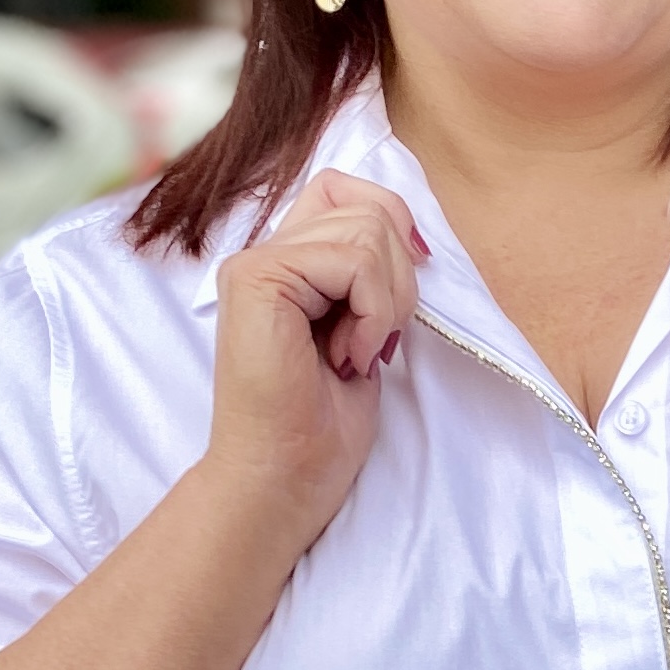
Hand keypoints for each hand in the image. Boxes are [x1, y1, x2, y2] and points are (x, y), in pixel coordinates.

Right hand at [206, 169, 423, 552]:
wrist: (286, 479)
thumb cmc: (323, 425)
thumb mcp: (366, 332)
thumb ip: (370, 276)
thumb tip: (413, 238)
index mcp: (288, 263)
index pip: (346, 190)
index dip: (392, 220)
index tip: (408, 283)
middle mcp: (265, 253)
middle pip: (367, 208)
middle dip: (399, 278)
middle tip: (376, 342)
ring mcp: (256, 263)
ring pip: (366, 229)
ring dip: (387, 301)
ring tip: (357, 353)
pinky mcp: (257, 279)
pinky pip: (353, 261)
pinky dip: (374, 313)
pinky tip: (349, 357)